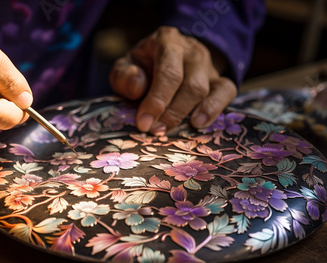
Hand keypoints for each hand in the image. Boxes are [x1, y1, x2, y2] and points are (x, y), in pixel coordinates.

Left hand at [109, 26, 236, 133]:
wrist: (164, 57)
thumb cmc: (142, 66)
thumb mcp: (126, 66)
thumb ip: (124, 76)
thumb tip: (138, 87)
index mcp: (167, 42)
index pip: (168, 73)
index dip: (157, 101)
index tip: (144, 123)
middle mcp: (192, 52)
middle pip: (191, 85)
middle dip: (172, 113)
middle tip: (155, 131)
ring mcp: (209, 66)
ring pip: (207, 91)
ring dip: (188, 114)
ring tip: (170, 131)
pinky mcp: (220, 80)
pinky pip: (227, 92)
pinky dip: (214, 110)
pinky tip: (198, 125)